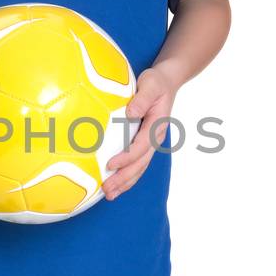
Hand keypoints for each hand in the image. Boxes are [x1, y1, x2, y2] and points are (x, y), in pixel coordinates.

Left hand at [101, 65, 176, 199]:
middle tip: (107, 191)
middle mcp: (155, 138)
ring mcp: (151, 142)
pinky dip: (127, 175)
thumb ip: (142, 98)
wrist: (168, 81)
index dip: (126, 158)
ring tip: (110, 195)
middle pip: (140, 164)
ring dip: (125, 182)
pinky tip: (114, 183)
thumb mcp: (151, 84)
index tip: (110, 165)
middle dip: (124, 179)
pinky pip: (137, 162)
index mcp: (157, 126)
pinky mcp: (145, 142)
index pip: (141, 146)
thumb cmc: (157, 81)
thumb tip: (130, 114)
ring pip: (139, 167)